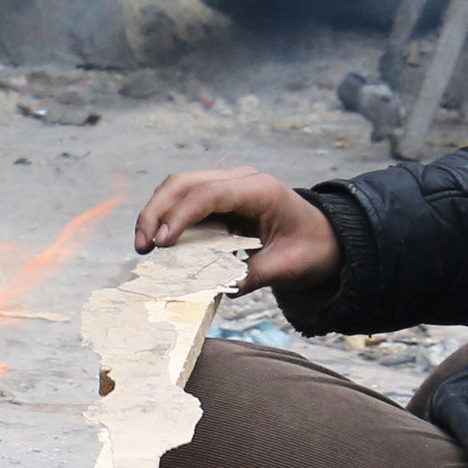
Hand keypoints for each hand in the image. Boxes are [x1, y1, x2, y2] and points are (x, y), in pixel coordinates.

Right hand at [135, 164, 336, 287]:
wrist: (326, 238)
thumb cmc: (311, 249)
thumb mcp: (289, 267)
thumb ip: (254, 275)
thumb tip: (218, 288)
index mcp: (259, 189)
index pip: (209, 194)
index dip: (181, 216)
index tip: (162, 242)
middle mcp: (239, 179)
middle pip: (183, 182)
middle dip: (156, 211)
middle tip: (142, 247)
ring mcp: (227, 185)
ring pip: (177, 187)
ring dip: (156, 213)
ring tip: (143, 247)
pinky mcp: (218, 198)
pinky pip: (184, 200)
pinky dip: (166, 218)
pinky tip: (157, 243)